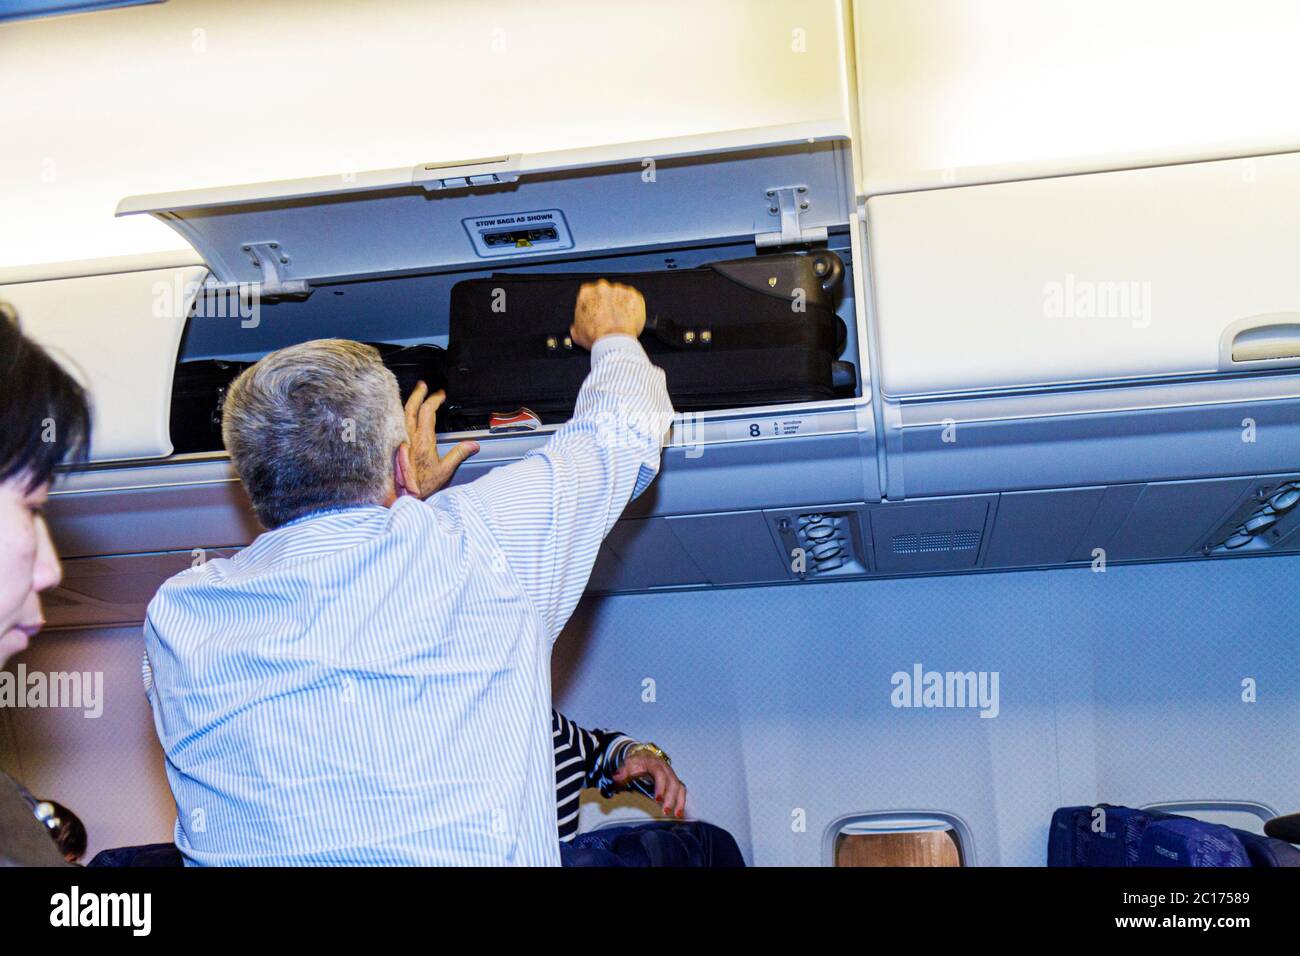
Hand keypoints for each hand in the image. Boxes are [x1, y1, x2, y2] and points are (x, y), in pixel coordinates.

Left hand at [399, 382, 477, 498]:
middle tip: (423, 385)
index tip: (440, 395)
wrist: (401, 496)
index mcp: (423, 439)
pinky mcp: (392, 446)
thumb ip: (459, 454)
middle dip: (418, 393)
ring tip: (412, 396)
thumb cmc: (420, 486)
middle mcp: (409, 436)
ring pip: (400, 414)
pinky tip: (399, 416)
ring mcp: (399, 440)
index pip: (428, 411)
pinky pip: (393, 424)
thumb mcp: (444, 471)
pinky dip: (398, 415)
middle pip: (411, 407)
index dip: (434, 399)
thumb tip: (473, 445)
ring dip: (408, 402)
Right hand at [570, 279, 645, 349]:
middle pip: (606, 293)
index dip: (595, 305)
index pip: (590, 295)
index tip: (598, 313)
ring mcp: (620, 290)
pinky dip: (634, 308)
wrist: (614, 342)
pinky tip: (630, 318)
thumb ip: (578, 324)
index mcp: (586, 293)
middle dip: (608, 303)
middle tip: (610, 318)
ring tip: (621, 320)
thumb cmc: (597, 337)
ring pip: (621, 295)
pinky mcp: (635, 295)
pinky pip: (635, 300)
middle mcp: (602, 287)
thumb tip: (577, 328)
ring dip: (621, 305)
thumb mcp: (578, 334)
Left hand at [613, 751, 686, 818]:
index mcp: (655, 764)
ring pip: (680, 788)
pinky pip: (681, 792)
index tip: (657, 799)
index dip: (660, 786)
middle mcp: (666, 770)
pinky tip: (678, 813)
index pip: (660, 774)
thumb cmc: (637, 763)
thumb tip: (616, 777)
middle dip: (671, 798)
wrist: (645, 757)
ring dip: (680, 801)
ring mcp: (671, 776)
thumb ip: (623, 772)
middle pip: (672, 783)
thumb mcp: (628, 764)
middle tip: (665, 811)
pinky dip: (682, 802)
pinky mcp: (674, 782)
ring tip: (677, 815)